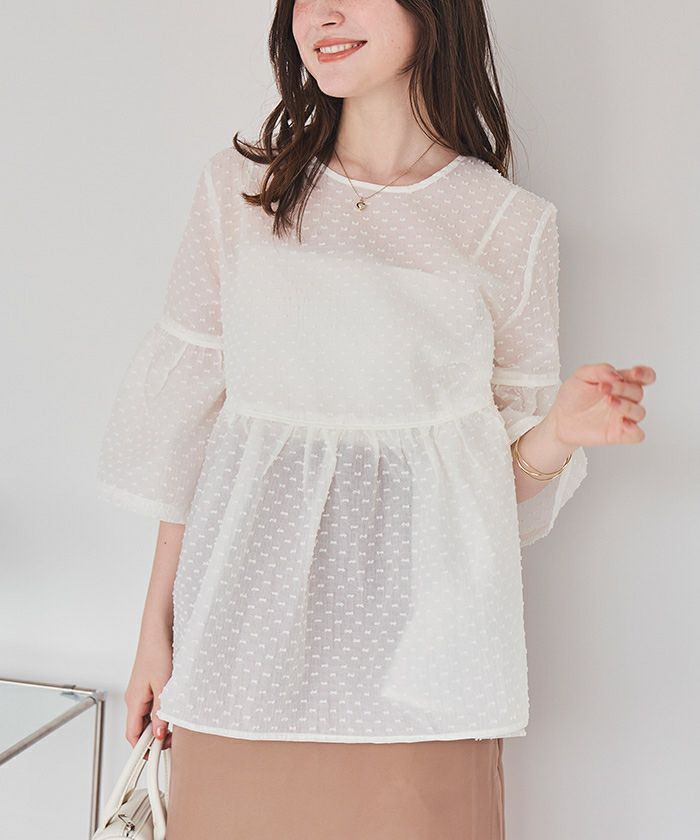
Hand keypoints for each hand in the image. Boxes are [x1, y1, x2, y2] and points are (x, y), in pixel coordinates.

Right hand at [124, 633, 173, 749]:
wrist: (158, 631)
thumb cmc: (158, 653)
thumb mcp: (164, 686)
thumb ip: (160, 712)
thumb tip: (159, 735)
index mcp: (133, 701)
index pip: (133, 735)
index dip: (142, 750)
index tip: (154, 757)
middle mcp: (133, 698)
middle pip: (140, 728)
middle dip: (153, 738)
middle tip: (172, 742)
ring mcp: (140, 691)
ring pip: (147, 717)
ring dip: (159, 724)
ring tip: (175, 726)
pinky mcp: (148, 684)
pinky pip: (151, 705)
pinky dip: (160, 712)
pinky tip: (172, 710)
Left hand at [547, 362, 655, 446]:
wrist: (560, 419)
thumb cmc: (572, 397)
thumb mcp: (581, 376)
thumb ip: (599, 370)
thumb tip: (615, 374)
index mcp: (620, 383)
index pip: (644, 377)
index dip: (644, 374)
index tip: (634, 372)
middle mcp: (625, 400)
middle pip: (638, 392)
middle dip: (623, 388)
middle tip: (604, 388)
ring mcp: (622, 417)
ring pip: (640, 412)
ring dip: (627, 406)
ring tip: (609, 401)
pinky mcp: (619, 434)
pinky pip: (637, 435)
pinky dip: (634, 430)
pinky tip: (623, 423)